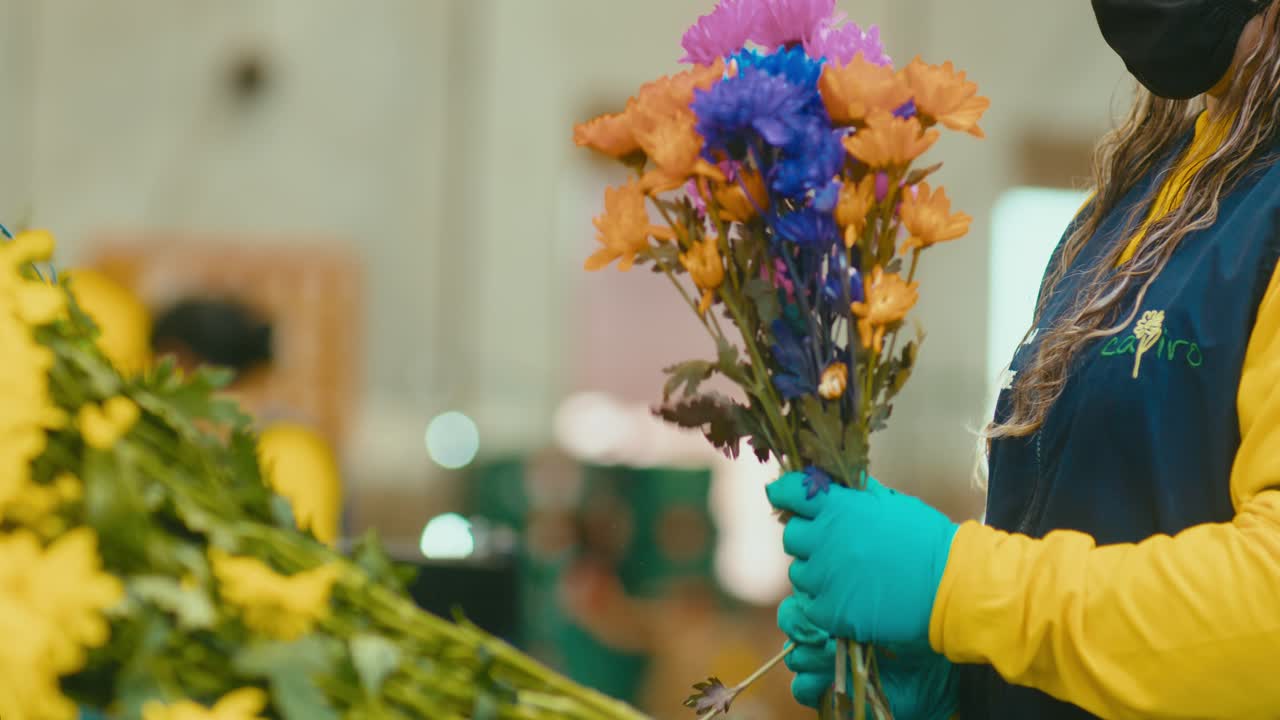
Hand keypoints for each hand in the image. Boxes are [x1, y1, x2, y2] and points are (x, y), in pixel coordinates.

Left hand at [767, 472, 958, 646]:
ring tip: (851, 577)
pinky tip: (854, 600)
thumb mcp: (891, 502)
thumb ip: (856, 492)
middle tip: (834, 547)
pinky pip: (812, 606)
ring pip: (800, 573)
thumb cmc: (927, 540)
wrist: (951, 587)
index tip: (785, 498)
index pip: (789, 491)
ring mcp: (825, 577)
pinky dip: (828, 605)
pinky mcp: (830, 611)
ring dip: (818, 574)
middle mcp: (824, 539)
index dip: (786, 494)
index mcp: (838, 507)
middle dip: (808, 540)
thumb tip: (830, 478)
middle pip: (791, 536)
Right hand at [780, 595, 957, 717]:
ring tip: (835, 655)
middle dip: (800, 625)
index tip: (822, 601)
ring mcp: (824, 660)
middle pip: (791, 620)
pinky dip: (810, 685)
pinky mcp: (828, 689)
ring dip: (811, 656)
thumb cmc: (918, 628)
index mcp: (837, 601)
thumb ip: (860, 591)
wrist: (937, 672)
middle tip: (822, 633)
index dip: (805, 598)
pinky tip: (829, 680)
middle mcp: (826, 628)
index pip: (802, 592)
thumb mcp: (889, 603)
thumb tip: (834, 592)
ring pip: (794, 655)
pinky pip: (801, 688)